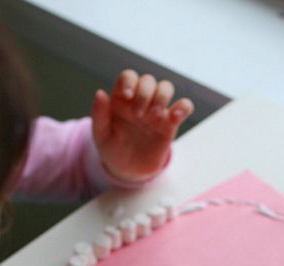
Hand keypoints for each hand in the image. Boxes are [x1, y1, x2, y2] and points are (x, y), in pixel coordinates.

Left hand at [92, 69, 193, 183]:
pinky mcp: (170, 124)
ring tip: (155, 114)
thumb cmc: (112, 150)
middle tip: (138, 115)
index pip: (128, 77)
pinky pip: (184, 106)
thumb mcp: (101, 135)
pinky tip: (177, 115)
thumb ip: (99, 114)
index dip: (129, 81)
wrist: (128, 171)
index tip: (127, 96)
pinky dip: (184, 106)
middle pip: (148, 80)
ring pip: (166, 87)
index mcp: (122, 99)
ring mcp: (156, 111)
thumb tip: (100, 93)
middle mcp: (140, 101)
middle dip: (144, 93)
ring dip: (162, 95)